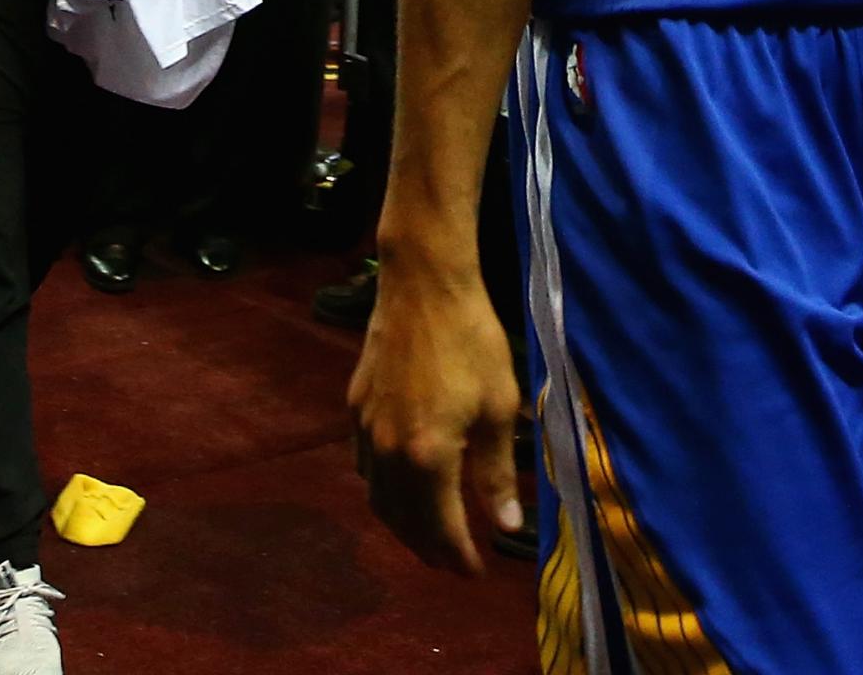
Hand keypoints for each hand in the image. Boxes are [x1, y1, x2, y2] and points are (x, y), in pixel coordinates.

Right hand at [351, 255, 524, 571]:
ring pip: (378, 499)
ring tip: (430, 536)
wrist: (423, 287)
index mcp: (427, 457)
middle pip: (402, 521)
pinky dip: (385, 492)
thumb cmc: (473, 342)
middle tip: (453, 564)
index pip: (441, 527)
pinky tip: (403, 488)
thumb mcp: (500, 408)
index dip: (458, 555)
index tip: (475, 573)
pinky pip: (366, 468)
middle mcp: (388, 453)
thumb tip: (508, 526)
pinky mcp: (355, 410)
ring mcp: (365, 431)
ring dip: (403, 526)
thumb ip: (497, 472)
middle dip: (428, 549)